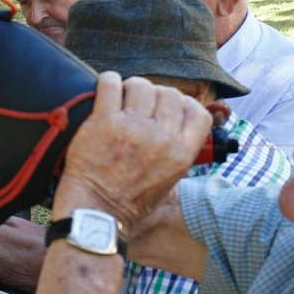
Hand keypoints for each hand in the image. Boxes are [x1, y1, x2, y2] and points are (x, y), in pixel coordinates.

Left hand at [55, 73, 210, 230]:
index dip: (183, 103)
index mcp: (181, 153)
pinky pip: (111, 85)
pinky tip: (106, 88)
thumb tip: (176, 126)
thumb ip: (176, 152)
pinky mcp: (105, 122)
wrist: (96, 213)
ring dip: (131, 87)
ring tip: (122, 97)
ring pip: (142, 85)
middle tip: (139, 103)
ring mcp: (133, 128)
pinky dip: (108, 81)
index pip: (197, 112)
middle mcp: (161, 138)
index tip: (168, 106)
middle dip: (155, 94)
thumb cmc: (130, 202)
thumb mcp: (169, 181)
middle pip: (169, 94)